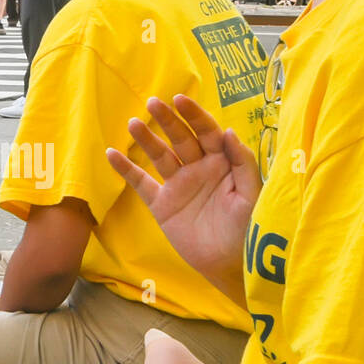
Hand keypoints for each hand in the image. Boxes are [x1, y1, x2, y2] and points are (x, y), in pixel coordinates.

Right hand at [107, 95, 260, 294]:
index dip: (194, 115)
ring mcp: (178, 185)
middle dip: (167, 120)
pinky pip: (141, 183)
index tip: (180, 100)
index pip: (207, 131)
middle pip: (181, 138)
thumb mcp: (251, 193)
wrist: (229, 264)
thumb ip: (242, 162)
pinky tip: (112, 153)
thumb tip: (228, 131)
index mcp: (222, 162)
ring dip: (146, 138)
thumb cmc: (247, 228)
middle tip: (153, 102)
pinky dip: (126, 169)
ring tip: (133, 123)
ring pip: (160, 155)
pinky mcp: (162, 204)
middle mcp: (198, 168)